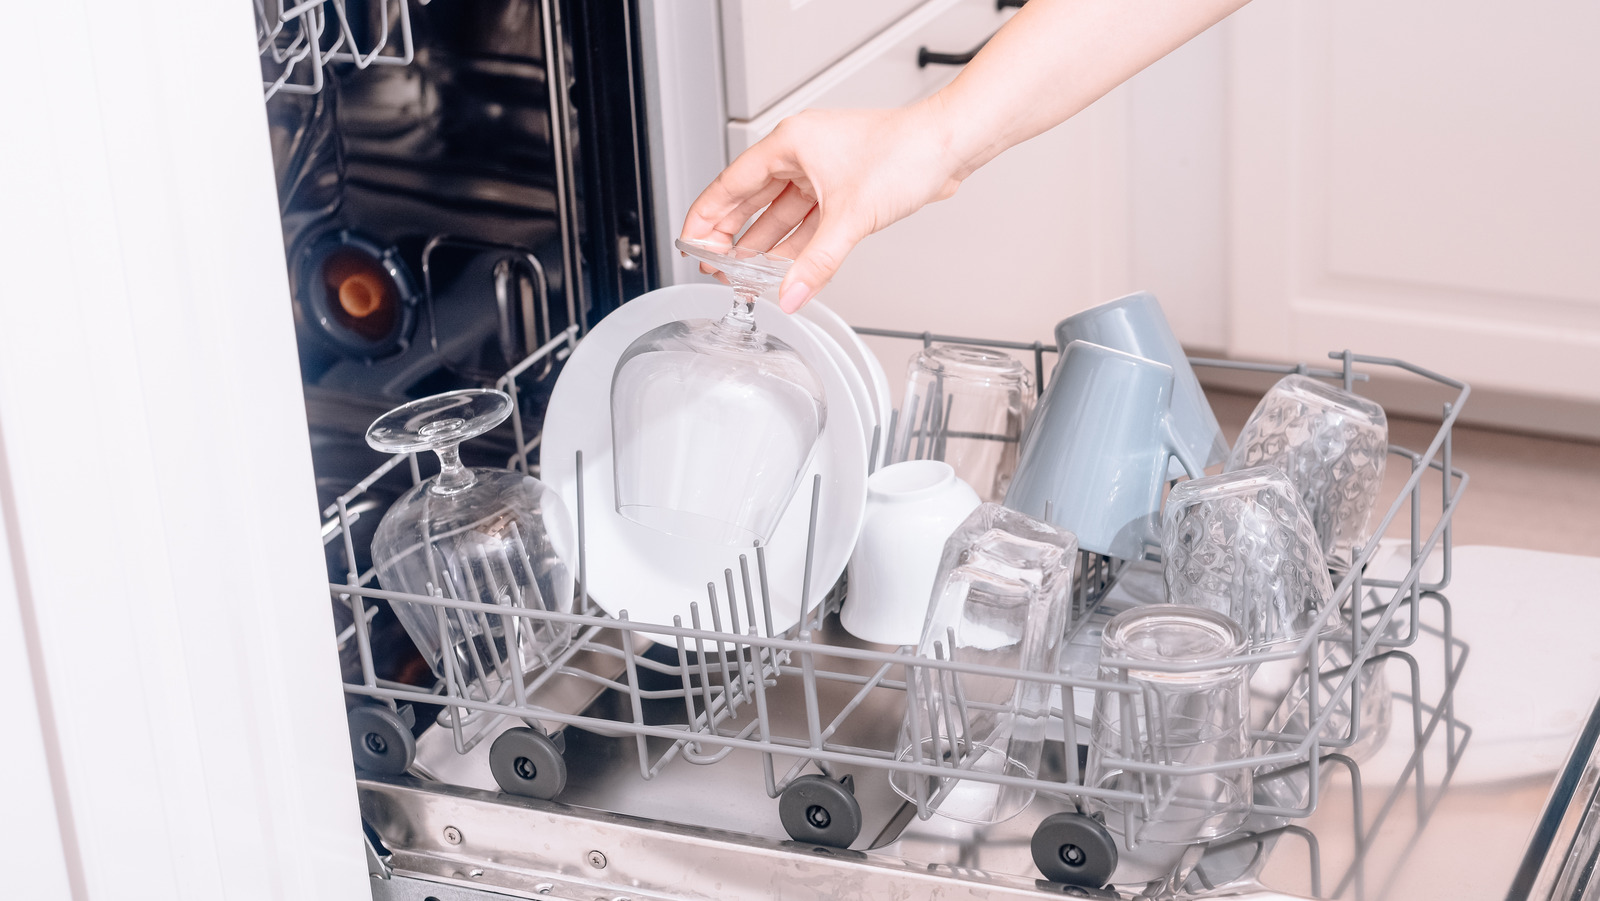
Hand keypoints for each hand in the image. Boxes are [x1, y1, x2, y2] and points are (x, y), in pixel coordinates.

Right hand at [679, 100, 966, 311]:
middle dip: (730, 235)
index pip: (731, 184)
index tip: (690, 243)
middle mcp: (802, 155)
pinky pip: (807, 221)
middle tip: (712, 264)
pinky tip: (783, 266)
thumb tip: (790, 295)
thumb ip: (816, 263)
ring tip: (742, 272)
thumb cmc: (906, 152)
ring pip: (780, 213)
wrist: (950, 146)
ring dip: (762, 243)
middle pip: (750, 199)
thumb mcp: (851, 216)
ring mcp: (823, 172)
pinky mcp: (844, 189)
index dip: (706, 217)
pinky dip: (795, 244)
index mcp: (791, 144)